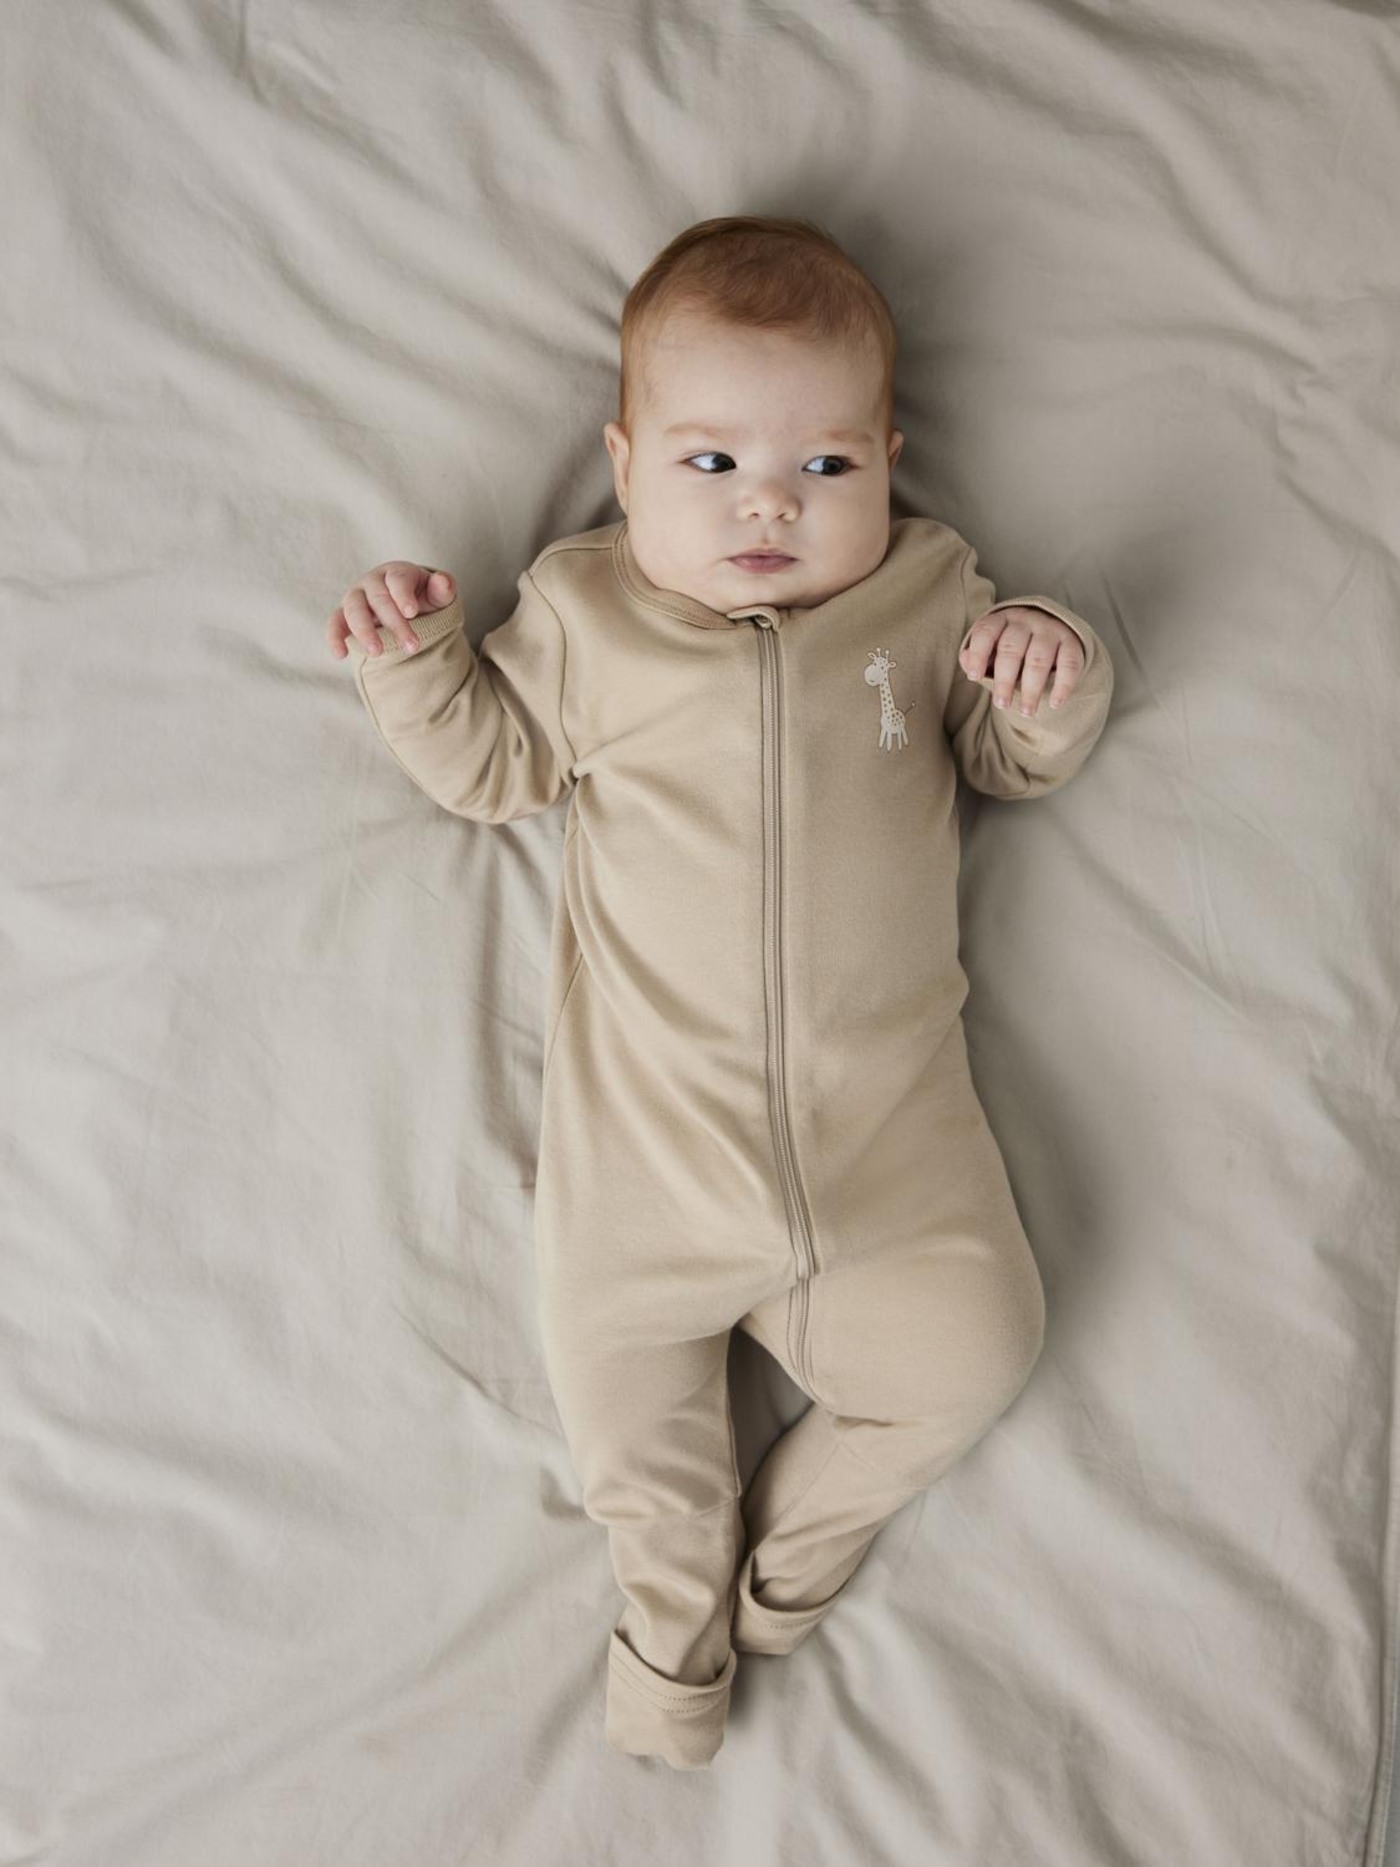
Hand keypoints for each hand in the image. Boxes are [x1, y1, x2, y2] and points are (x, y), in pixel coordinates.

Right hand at [326, 561, 456, 659]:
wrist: (405, 610)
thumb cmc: (422, 600)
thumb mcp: (437, 596)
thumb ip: (442, 589)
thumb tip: (444, 581)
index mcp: (396, 572)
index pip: (398, 579)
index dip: (403, 595)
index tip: (412, 613)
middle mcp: (372, 582)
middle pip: (379, 598)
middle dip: (395, 623)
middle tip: (412, 646)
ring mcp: (356, 598)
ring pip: (354, 609)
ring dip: (364, 631)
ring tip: (378, 653)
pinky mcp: (344, 615)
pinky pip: (335, 623)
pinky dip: (335, 637)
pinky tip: (341, 654)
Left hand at [959, 607, 1084, 714]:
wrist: (1050, 635)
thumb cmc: (1013, 648)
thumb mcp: (992, 649)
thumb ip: (977, 656)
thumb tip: (964, 659)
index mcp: (1002, 619)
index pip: (986, 631)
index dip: (978, 654)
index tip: (974, 677)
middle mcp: (1026, 620)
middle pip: (1012, 649)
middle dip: (1005, 680)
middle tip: (1001, 704)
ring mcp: (1050, 630)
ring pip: (1039, 659)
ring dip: (1032, 689)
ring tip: (1026, 712)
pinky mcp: (1072, 642)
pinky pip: (1069, 664)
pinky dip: (1063, 686)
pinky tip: (1054, 704)